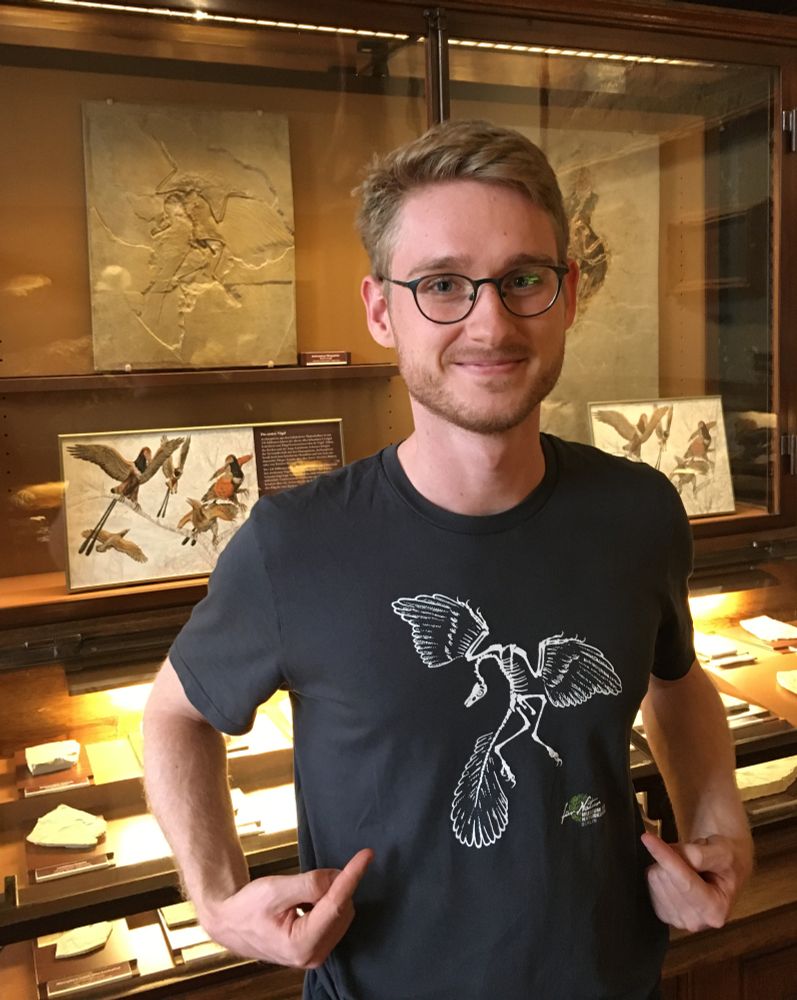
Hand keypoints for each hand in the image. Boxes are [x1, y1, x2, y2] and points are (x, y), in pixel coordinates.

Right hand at [199, 848, 372, 967]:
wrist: (230, 922)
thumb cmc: (247, 908)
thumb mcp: (275, 889)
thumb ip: (309, 884)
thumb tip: (338, 878)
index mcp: (300, 945)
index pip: (336, 905)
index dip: (352, 876)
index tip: (366, 856)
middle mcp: (312, 955)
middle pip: (342, 909)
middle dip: (334, 886)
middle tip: (308, 877)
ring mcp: (316, 954)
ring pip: (341, 913)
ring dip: (330, 894)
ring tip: (300, 893)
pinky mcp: (317, 948)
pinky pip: (335, 918)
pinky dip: (327, 902)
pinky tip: (308, 900)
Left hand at [641, 831, 751, 932]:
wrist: (725, 871)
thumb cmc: (726, 862)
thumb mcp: (722, 852)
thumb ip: (699, 854)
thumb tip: (671, 853)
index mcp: (717, 909)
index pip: (685, 882)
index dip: (665, 857)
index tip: (647, 838)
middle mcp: (698, 921)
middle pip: (666, 879)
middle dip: (673, 858)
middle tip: (691, 856)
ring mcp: (679, 921)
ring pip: (655, 880)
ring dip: (666, 865)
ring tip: (687, 866)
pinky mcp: (665, 915)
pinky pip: (649, 886)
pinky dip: (660, 874)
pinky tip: (675, 875)